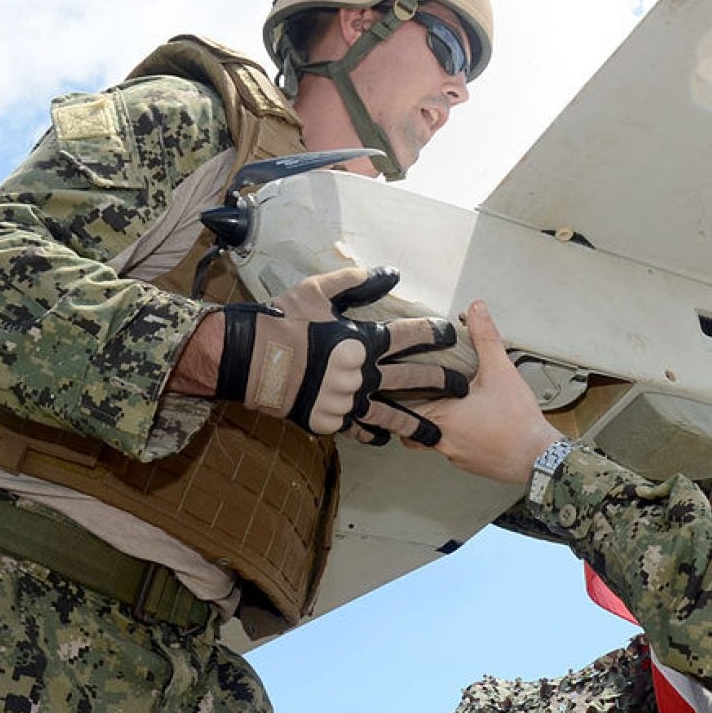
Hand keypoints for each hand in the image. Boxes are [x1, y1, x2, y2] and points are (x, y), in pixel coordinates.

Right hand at [216, 266, 466, 442]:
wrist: (248, 359)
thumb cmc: (283, 321)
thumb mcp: (318, 292)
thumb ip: (356, 282)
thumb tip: (390, 273)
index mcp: (364, 341)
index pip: (410, 336)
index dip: (434, 333)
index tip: (453, 333)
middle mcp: (363, 374)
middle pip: (413, 378)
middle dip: (442, 381)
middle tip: (462, 386)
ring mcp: (348, 401)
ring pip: (393, 414)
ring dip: (418, 422)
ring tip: (439, 433)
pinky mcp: (331, 420)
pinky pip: (359, 430)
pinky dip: (373, 435)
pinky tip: (386, 439)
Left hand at [417, 300, 563, 483]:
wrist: (539, 458)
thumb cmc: (518, 421)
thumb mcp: (500, 371)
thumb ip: (485, 338)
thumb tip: (477, 311)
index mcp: (441, 417)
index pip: (401, 407)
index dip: (401, 394)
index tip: (404, 383)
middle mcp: (442, 441)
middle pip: (411, 427)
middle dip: (415, 411)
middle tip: (423, 395)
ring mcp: (456, 456)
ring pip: (432, 441)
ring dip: (437, 425)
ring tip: (451, 408)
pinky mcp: (471, 464)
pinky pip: (454, 451)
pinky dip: (459, 438)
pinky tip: (475, 425)